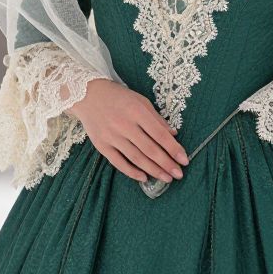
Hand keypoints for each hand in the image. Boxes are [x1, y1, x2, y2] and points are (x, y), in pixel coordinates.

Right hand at [69, 78, 189, 182]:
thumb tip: (173, 135)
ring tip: (166, 178)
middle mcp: (124, 125)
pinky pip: (118, 162)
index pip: (159, 134)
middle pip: (149, 149)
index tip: (184, 160)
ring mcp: (111, 136)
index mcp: (137, 111)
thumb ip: (157, 119)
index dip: (173, 149)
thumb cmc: (119, 97)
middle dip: (166, 164)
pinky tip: (144, 178)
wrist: (88, 95)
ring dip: (153, 170)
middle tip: (179, 174)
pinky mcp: (101, 145)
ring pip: (136, 158)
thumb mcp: (141, 101)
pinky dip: (131, 172)